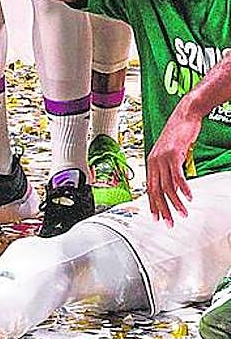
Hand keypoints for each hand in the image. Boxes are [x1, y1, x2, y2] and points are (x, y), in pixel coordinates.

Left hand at [146, 99, 198, 224]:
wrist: (184, 116)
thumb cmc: (178, 134)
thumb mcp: (170, 154)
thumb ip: (169, 169)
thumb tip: (172, 186)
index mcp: (151, 161)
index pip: (149, 187)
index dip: (152, 204)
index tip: (157, 218)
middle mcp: (154, 160)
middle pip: (155, 190)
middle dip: (162, 209)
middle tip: (169, 223)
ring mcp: (162, 157)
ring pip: (167, 185)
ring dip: (175, 202)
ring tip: (183, 214)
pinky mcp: (173, 153)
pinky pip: (177, 175)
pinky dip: (183, 188)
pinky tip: (189, 197)